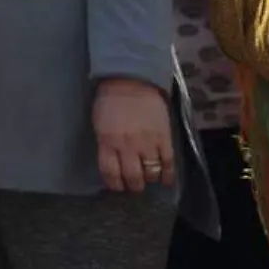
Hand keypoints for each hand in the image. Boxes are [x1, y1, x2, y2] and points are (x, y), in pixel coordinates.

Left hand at [93, 78, 173, 192]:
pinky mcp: (164, 138)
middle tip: (135, 186)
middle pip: (132, 176)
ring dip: (149, 179)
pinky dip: (168, 175)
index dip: (114, 183)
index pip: (110, 172)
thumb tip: (112, 161)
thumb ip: (106, 143)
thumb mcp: (100, 124)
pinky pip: (168, 163)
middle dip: (133, 185)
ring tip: (149, 180)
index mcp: (107, 141)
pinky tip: (167, 181)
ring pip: (150, 172)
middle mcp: (127, 146)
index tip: (117, 187)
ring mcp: (147, 142)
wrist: (131, 81)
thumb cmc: (110, 101)